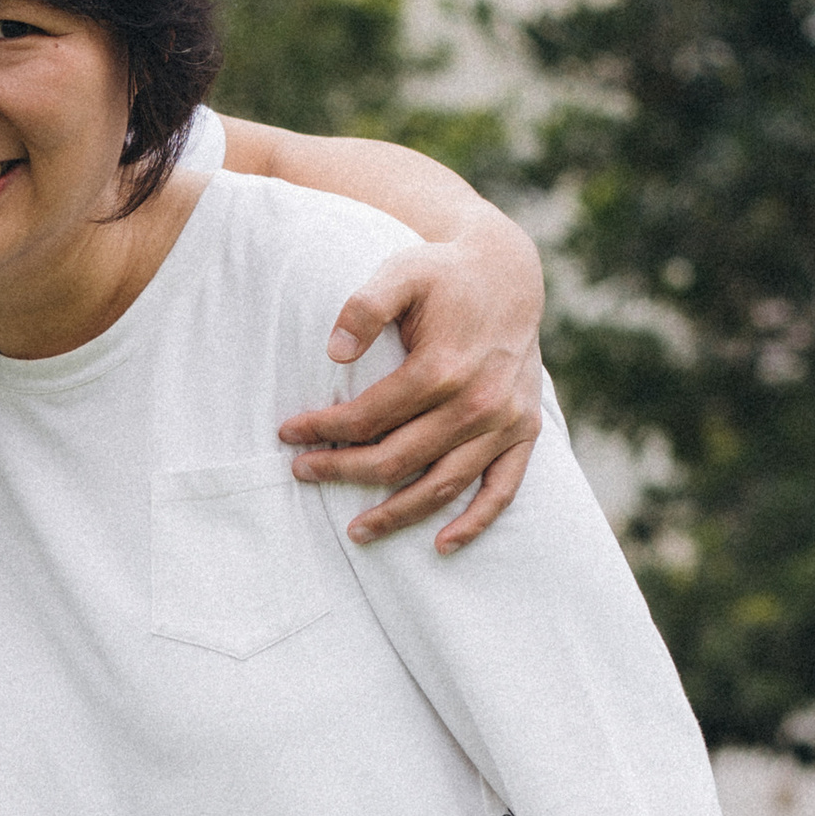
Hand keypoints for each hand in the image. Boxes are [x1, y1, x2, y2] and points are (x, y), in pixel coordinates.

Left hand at [280, 221, 547, 552]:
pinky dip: (475, 521)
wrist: (507, 271)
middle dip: (343, 471)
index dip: (323, 429)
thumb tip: (333, 353)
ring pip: (443, 485)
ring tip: (356, 532)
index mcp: (443, 367)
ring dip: (398, 514)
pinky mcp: (525, 431)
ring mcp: (505, 422)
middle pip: (398, 458)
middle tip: (303, 473)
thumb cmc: (443, 275)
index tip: (288, 432)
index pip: (369, 417)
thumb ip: (364, 306)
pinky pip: (503, 489)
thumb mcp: (401, 273)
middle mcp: (478, 402)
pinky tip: (441, 544)